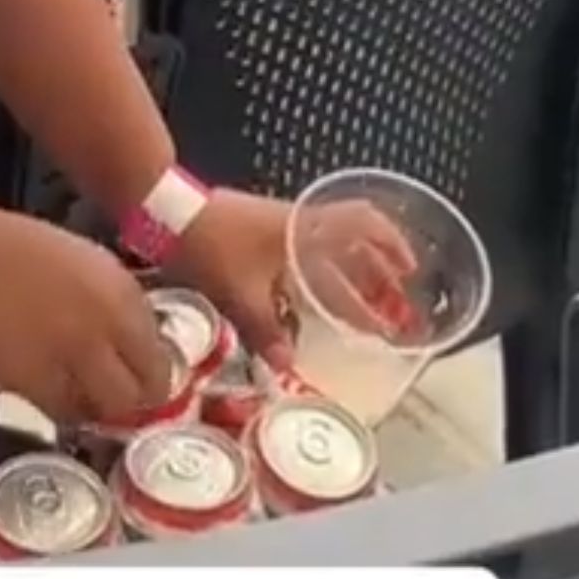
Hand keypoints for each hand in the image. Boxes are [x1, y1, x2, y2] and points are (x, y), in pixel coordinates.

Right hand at [0, 201, 170, 422]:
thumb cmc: (9, 248)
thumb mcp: (81, 261)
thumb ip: (111, 299)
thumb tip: (128, 333)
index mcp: (121, 291)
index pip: (160, 350)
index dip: (154, 364)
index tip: (142, 365)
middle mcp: (107, 330)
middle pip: (144, 388)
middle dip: (139, 394)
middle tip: (124, 391)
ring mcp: (73, 362)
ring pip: (109, 408)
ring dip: (104, 406)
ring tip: (90, 396)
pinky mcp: (35, 387)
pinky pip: (67, 412)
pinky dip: (69, 409)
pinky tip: (60, 395)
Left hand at [167, 189, 417, 365]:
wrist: (166, 210)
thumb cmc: (210, 245)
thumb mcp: (238, 293)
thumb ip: (265, 331)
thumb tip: (285, 368)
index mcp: (306, 231)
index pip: (365, 224)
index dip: (393, 246)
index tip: (411, 271)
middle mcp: (301, 225)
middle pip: (353, 245)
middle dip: (377, 276)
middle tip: (396, 307)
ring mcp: (280, 227)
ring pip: (328, 251)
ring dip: (350, 277)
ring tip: (366, 309)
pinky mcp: (259, 233)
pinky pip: (304, 255)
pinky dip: (318, 276)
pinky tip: (312, 302)